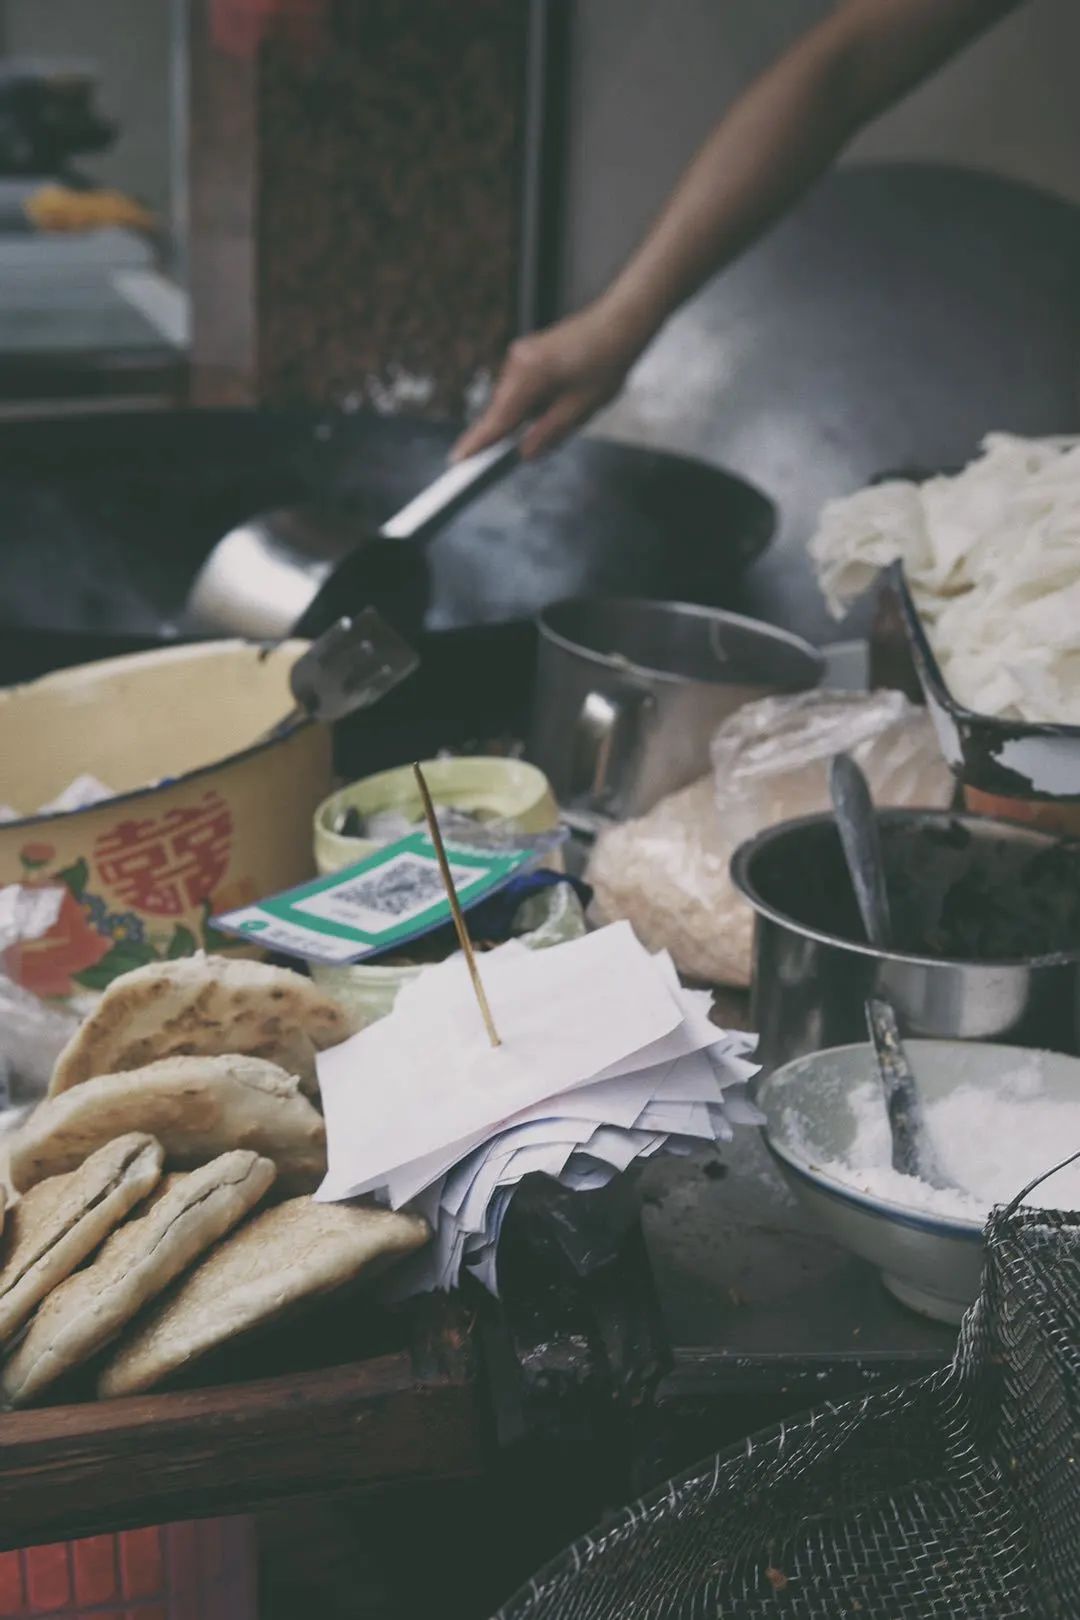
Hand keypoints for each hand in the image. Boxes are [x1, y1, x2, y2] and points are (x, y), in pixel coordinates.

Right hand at [452, 299, 649, 461]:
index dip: (478, 443)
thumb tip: (524, 453)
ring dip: (531, 416)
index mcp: (530, 375)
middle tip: (535, 449)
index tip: (457, 461)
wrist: (620, 320)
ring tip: (571, 411)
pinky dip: (535, 401)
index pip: (498, 419)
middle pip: (503, 410)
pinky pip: (522, 387)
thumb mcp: (582, 408)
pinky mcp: (528, 352)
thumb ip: (550, 433)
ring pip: (513, 400)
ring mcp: (521, 354)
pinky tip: (564, 399)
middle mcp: (517, 361)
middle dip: (515, 433)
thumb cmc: (607, 360)